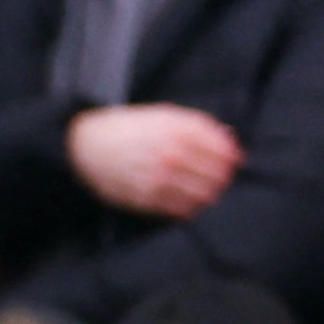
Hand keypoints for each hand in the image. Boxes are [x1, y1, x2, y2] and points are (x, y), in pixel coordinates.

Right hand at [66, 103, 241, 219]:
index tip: (235, 159)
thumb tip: (228, 137)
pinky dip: (192, 208)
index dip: (231, 155)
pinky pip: (181, 209)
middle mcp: (169, 153)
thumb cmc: (128, 127)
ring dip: (211, 194)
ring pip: (202, 194)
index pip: (219, 147)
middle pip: (215, 172)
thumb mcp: (162, 114)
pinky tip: (191, 203)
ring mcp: (159, 177)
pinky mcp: (147, 198)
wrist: (87, 144)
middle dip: (223, 176)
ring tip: (210, 192)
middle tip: (224, 178)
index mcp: (176, 129)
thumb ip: (196, 124)